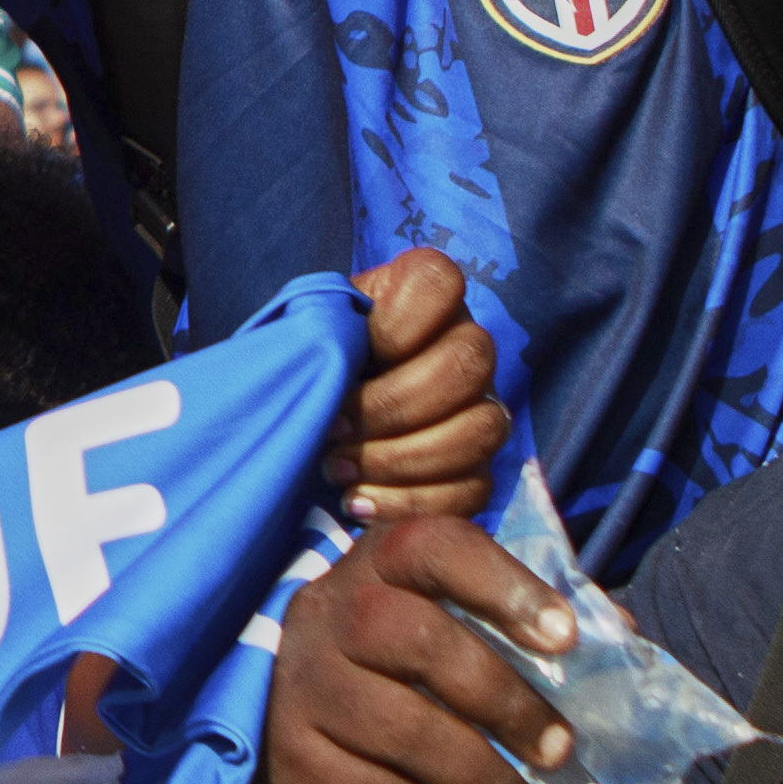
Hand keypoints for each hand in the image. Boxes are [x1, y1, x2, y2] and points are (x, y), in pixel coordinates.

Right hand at [267, 513, 583, 783]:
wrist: (299, 739)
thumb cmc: (400, 675)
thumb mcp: (448, 627)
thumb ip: (524, 622)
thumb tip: (620, 634)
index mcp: (377, 564)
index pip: (434, 546)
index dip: (504, 585)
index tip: (566, 639)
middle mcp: (326, 612)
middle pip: (418, 641)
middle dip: (506, 702)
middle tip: (559, 750)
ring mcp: (299, 687)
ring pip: (401, 729)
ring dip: (483, 778)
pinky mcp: (288, 760)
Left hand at [325, 249, 506, 523]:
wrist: (304, 422)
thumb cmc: (304, 368)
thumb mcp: (302, 335)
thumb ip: (319, 330)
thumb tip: (328, 351)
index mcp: (421, 297)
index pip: (440, 281)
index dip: (398, 323)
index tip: (352, 354)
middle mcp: (462, 346)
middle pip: (467, 365)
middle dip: (392, 406)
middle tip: (334, 429)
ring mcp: (478, 409)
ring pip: (480, 431)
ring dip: (399, 459)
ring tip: (336, 470)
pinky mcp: (475, 469)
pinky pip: (472, 489)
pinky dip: (408, 502)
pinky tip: (358, 502)